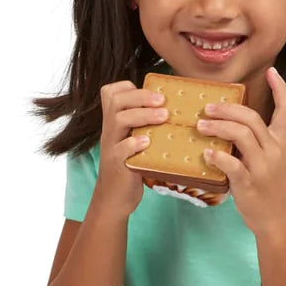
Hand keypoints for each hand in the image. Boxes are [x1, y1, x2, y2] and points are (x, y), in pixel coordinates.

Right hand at [94, 80, 167, 216]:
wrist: (115, 197)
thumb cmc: (132, 165)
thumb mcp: (134, 139)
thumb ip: (145, 124)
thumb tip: (175, 109)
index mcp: (114, 122)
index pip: (110, 93)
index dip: (128, 87)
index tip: (152, 94)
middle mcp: (110, 131)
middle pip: (115, 101)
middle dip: (141, 96)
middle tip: (163, 101)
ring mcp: (111, 147)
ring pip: (118, 120)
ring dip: (142, 115)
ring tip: (163, 116)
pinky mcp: (116, 164)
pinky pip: (120, 149)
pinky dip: (133, 143)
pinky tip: (148, 142)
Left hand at [195, 67, 285, 236]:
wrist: (278, 219)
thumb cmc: (268, 189)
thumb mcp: (268, 162)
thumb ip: (253, 145)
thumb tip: (225, 128)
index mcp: (280, 143)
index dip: (280, 89)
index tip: (272, 71)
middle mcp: (273, 150)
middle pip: (252, 118)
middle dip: (228, 109)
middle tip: (207, 107)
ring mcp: (262, 166)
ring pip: (242, 135)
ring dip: (218, 127)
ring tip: (200, 126)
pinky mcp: (249, 183)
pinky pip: (232, 164)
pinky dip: (217, 157)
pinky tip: (206, 154)